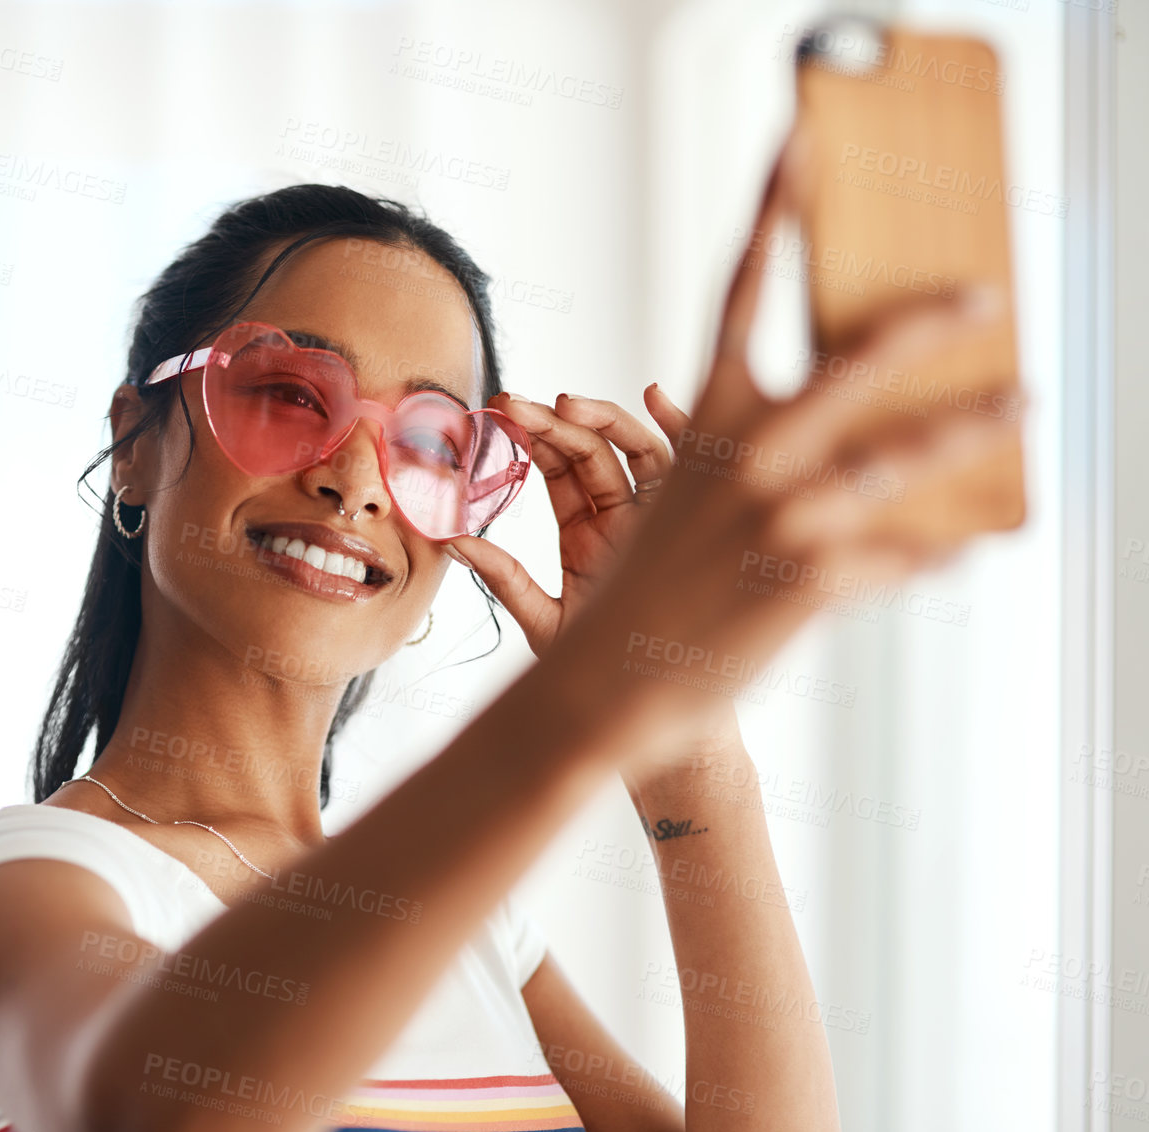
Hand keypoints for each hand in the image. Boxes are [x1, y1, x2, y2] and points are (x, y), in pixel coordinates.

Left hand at [443, 384, 694, 659]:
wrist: (658, 718)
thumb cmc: (604, 677)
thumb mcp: (545, 623)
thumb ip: (502, 579)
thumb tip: (449, 540)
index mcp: (586, 538)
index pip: (559, 472)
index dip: (529, 438)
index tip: (495, 413)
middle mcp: (624, 521)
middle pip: (592, 453)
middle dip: (553, 422)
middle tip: (512, 403)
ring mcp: (663, 522)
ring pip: (638, 451)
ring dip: (605, 419)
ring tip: (566, 402)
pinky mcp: (699, 528)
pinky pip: (693, 470)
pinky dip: (680, 427)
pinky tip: (654, 395)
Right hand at [525, 131, 1025, 778]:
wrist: (606, 680)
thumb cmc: (631, 592)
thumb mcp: (662, 503)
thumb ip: (720, 453)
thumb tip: (758, 419)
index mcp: (705, 420)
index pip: (739, 293)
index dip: (770, 214)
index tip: (799, 148)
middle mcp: (748, 454)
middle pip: (853, 361)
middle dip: (927, 320)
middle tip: (984, 294)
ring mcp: (782, 514)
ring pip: (902, 456)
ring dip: (970, 430)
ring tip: (1021, 407)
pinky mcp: (810, 579)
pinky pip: (899, 553)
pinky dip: (936, 548)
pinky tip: (972, 541)